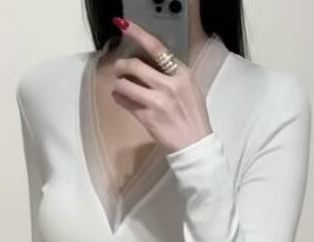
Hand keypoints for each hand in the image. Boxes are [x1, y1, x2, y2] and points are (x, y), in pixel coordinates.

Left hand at [109, 18, 212, 153]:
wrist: (195, 144)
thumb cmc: (192, 116)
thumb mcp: (189, 88)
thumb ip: (172, 74)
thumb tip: (148, 64)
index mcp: (181, 73)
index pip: (156, 47)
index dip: (138, 34)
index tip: (124, 25)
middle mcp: (169, 84)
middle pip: (135, 65)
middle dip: (122, 65)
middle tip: (118, 69)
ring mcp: (158, 101)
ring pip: (126, 84)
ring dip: (118, 83)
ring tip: (119, 86)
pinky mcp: (148, 117)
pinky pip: (126, 102)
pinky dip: (119, 98)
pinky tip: (120, 97)